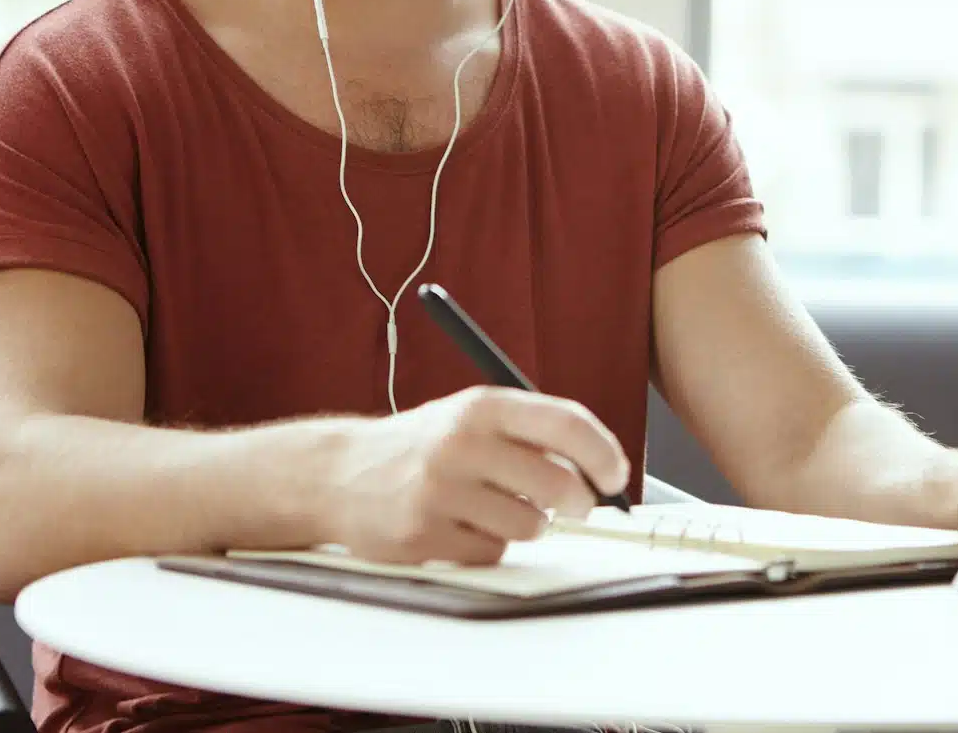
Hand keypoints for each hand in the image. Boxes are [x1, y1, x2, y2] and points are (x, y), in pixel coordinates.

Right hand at [320, 386, 629, 564]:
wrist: (340, 473)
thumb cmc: (423, 445)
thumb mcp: (473, 416)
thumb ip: (531, 434)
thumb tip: (600, 471)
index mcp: (482, 406)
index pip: (565, 423)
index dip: (602, 453)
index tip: (616, 476)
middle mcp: (461, 443)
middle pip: (555, 483)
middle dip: (578, 503)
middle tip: (576, 506)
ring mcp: (439, 490)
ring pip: (528, 525)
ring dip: (526, 524)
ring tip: (496, 508)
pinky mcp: (422, 534)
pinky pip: (490, 552)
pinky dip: (488, 545)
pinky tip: (461, 526)